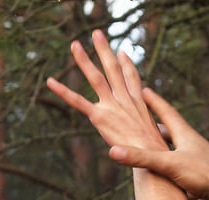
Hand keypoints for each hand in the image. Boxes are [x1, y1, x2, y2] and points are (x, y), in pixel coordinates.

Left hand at [46, 30, 167, 153]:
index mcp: (138, 103)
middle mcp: (125, 99)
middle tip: (97, 34)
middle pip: (114, 69)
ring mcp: (112, 106)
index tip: (123, 52)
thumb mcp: (158, 134)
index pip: (132, 78)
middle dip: (104, 50)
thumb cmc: (155, 152)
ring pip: (95, 78)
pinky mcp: (99, 117)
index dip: (127, 64)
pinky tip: (50, 82)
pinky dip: (63, 91)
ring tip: (74, 45)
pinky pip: (77, 102)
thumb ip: (153, 128)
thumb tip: (157, 131)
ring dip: (84, 60)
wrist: (151, 155)